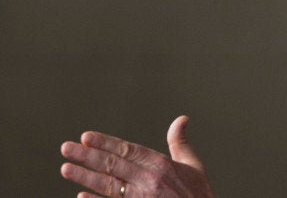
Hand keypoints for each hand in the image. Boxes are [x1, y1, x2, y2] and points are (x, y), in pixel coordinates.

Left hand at [60, 115, 213, 197]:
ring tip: (66, 168)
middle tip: (66, 148)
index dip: (105, 143)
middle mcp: (149, 180)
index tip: (86, 137)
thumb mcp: (193, 165)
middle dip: (87, 156)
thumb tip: (181, 119)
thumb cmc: (197, 194)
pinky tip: (80, 196)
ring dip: (84, 176)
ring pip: (108, 185)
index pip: (127, 150)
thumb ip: (180, 142)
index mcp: (161, 165)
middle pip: (113, 165)